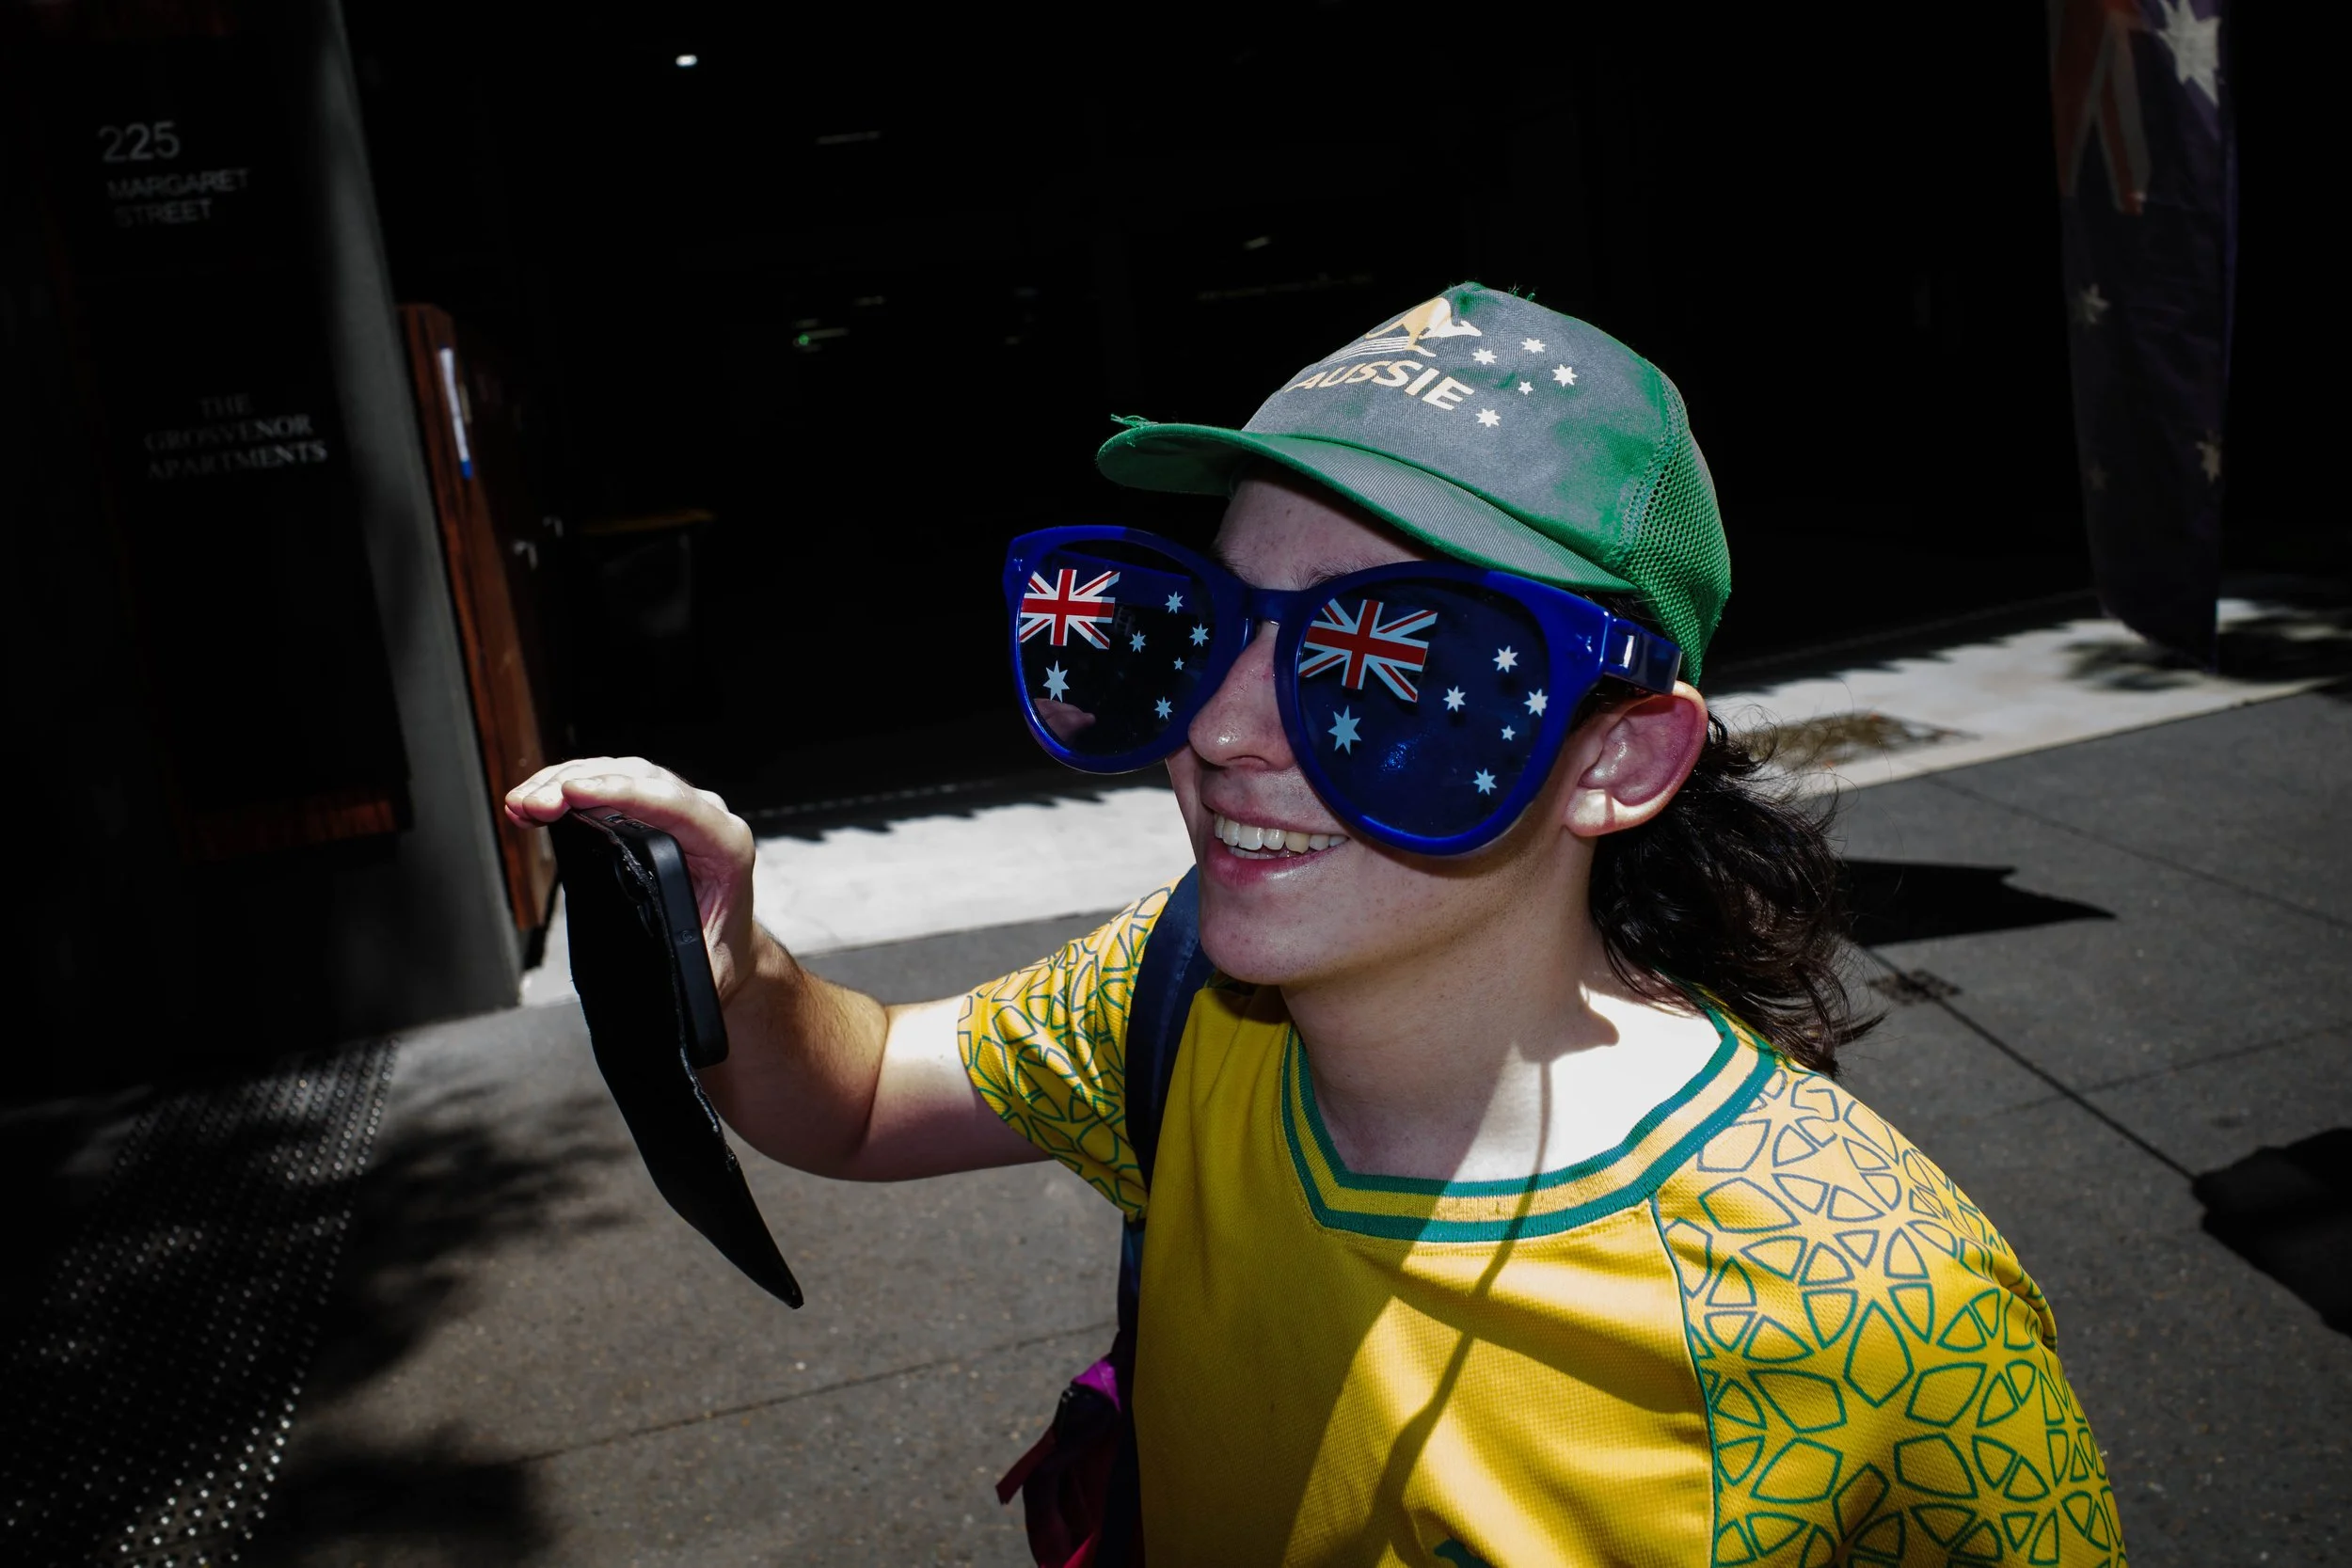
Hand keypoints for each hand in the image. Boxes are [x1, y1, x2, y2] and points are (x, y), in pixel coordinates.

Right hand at [505, 757, 764, 1002]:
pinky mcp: (650, 811)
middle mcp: (705, 817)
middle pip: (639, 778)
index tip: (575, 794)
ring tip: (523, 803)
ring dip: (565, 781)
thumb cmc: (720, 954)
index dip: (620, 794)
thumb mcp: (704, 968)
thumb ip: (678, 962)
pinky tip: (535, 802)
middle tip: (534, 803)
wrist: (728, 949)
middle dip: (579, 784)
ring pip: (619, 773)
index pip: (673, 804)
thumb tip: (635, 970)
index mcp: (725, 846)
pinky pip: (609, 786)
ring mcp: (677, 809)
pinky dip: (568, 790)